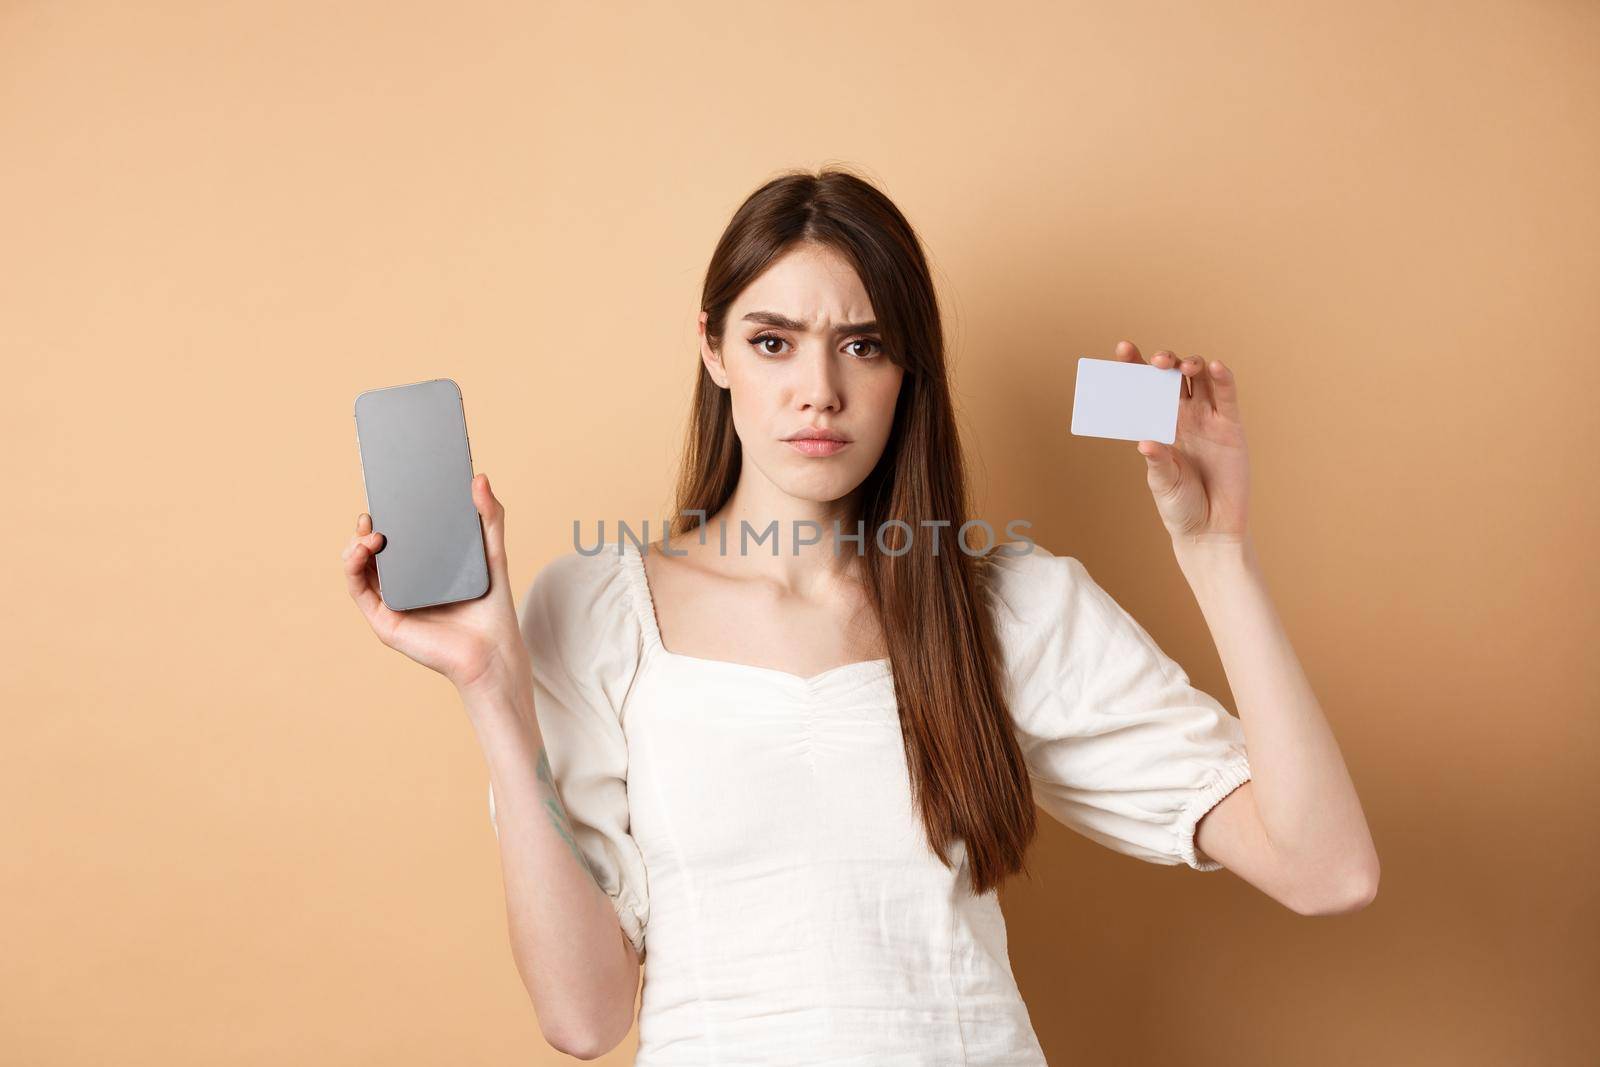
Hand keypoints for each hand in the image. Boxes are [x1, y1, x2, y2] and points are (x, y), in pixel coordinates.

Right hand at [341, 472, 529, 693]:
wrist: (493, 651)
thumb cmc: (492, 607)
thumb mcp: (492, 553)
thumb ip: (489, 516)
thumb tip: (480, 477)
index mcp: (424, 567)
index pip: (398, 536)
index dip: (387, 514)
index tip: (387, 492)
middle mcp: (405, 583)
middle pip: (374, 549)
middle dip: (366, 526)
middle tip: (373, 510)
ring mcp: (392, 601)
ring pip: (359, 567)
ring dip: (356, 544)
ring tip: (372, 531)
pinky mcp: (384, 620)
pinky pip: (358, 589)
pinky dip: (353, 567)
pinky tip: (362, 550)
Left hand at [1113, 340, 1249, 544]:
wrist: (1211, 529)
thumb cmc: (1180, 507)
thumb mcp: (1162, 483)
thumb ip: (1158, 462)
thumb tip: (1145, 442)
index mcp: (1158, 425)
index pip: (1144, 389)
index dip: (1135, 366)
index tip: (1122, 348)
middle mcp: (1182, 417)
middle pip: (1173, 377)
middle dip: (1164, 362)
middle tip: (1155, 362)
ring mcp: (1208, 420)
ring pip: (1200, 379)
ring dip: (1191, 364)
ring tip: (1182, 365)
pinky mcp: (1231, 427)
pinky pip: (1227, 397)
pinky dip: (1223, 379)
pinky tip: (1215, 366)